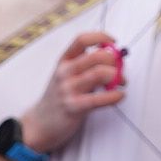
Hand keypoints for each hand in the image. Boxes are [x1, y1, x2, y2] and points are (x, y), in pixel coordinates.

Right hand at [21, 30, 127, 155]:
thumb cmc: (58, 98)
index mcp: (64, 61)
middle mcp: (65, 72)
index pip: (82, 40)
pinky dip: (115, 96)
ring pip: (100, 73)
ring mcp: (68, 89)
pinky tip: (119, 96)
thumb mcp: (66, 76)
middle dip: (114, 60)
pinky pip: (100, 99)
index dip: (101, 37)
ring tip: (120, 82)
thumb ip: (86, 67)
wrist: (40, 123)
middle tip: (119, 69)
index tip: (112, 42)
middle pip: (96, 56)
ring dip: (116, 76)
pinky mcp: (74, 107)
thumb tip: (115, 61)